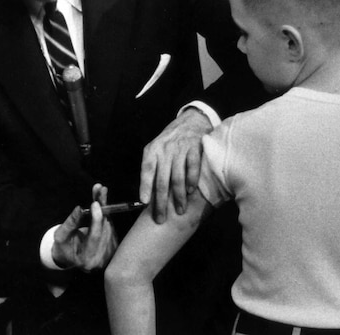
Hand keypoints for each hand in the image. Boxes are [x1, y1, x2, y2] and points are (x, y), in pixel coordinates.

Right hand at [52, 184, 117, 270]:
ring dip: (105, 207)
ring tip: (100, 192)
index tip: (95, 203)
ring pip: (109, 225)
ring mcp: (109, 254)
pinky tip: (101, 203)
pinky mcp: (113, 247)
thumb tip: (80, 208)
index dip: (96, 219)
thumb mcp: (61, 235)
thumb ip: (71, 223)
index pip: (95, 236)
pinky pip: (111, 226)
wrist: (69, 258)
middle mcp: (101, 259)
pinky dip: (106, 213)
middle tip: (100, 189)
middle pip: (105, 228)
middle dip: (102, 207)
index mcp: (86, 258)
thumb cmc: (63, 246)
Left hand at [139, 108, 211, 222]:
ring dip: (178, 196)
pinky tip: (191, 192)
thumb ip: (153, 167)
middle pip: (162, 179)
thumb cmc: (171, 141)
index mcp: (153, 150)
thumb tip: (148, 196)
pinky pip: (192, 167)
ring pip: (177, 177)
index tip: (145, 202)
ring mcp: (180, 149)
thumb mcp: (157, 149)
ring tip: (180, 210)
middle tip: (161, 218)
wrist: (191, 121)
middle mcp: (165, 149)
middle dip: (161, 201)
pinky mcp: (195, 148)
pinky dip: (192, 181)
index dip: (145, 186)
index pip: (147, 170)